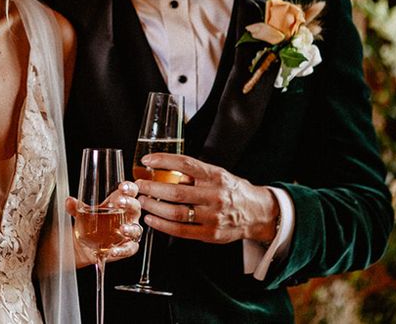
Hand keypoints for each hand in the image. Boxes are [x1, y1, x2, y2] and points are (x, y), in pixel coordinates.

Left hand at [66, 181, 141, 267]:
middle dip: (129, 203)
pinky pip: (130, 248)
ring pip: (136, 229)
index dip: (129, 188)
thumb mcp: (81, 212)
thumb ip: (75, 207)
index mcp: (119, 202)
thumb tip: (69, 201)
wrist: (83, 244)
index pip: (130, 191)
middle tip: (120, 202)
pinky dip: (123, 250)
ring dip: (130, 228)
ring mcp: (129, 231)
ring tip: (122, 229)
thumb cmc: (88, 222)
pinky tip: (113, 250)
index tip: (122, 187)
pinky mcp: (126, 247)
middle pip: (135, 207)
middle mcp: (127, 216)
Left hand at [135, 154, 278, 243]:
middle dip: (152, 187)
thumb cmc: (231, 190)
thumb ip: (194, 173)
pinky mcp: (210, 234)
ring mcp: (213, 217)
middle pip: (176, 191)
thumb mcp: (217, 174)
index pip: (186, 164)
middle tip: (138, 185)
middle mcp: (215, 195)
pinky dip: (162, 226)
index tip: (147, 160)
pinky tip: (151, 219)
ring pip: (177, 213)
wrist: (256, 212)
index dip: (164, 161)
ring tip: (143, 201)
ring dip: (154, 207)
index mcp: (215, 176)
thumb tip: (163, 168)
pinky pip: (181, 231)